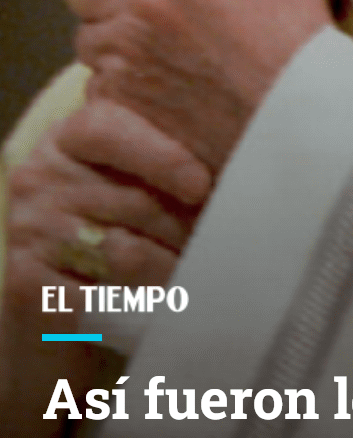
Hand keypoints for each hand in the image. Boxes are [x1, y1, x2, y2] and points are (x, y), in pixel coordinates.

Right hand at [5, 97, 210, 308]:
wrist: (59, 304)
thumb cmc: (118, 229)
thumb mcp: (137, 182)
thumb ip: (172, 166)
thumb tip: (241, 171)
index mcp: (69, 138)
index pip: (108, 130)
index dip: (160, 156)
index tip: (200, 185)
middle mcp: (40, 176)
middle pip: (133, 200)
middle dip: (186, 229)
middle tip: (222, 247)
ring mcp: (29, 229)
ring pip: (124, 252)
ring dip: (171, 270)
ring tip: (196, 277)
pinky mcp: (27, 284)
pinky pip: (102, 298)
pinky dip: (139, 307)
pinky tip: (157, 308)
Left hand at [64, 0, 330, 173]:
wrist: (303, 127)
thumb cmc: (299, 48)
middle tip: (151, 15)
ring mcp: (126, 51)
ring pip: (85, 36)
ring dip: (112, 45)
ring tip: (163, 57)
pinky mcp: (120, 100)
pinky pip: (94, 84)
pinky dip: (119, 90)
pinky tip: (163, 93)